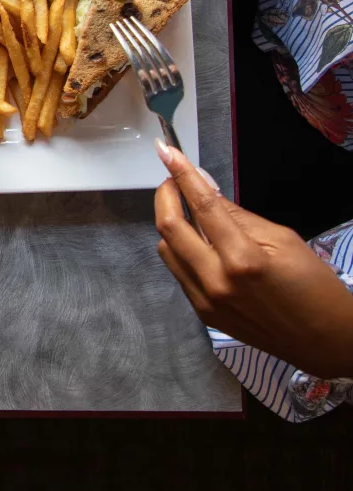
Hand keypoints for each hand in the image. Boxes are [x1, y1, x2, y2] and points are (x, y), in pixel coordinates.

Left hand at [153, 141, 352, 378]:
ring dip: (171, 224)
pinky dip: (181, 250)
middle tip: (172, 180)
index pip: (202, 206)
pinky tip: (198, 243)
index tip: (166, 151)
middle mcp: (216, 281)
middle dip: (166, 195)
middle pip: (169, 227)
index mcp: (242, 259)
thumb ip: (239, 217)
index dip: (181, 174)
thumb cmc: (313, 284)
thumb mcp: (284, 240)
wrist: (323, 339)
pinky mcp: (203, 314)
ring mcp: (206, 301)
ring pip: (167, 250)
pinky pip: (178, 272)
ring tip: (188, 212)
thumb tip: (205, 190)